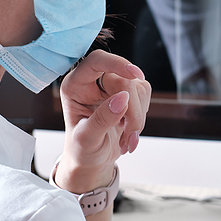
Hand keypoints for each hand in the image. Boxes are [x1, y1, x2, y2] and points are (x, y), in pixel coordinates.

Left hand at [54, 50, 150, 192]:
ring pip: (138, 88)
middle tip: (130, 135)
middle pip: (124, 79)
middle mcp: (93, 81)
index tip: (134, 75)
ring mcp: (112, 86)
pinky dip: (141, 118)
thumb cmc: (82, 149)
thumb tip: (122, 98)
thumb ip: (102, 119)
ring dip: (137, 117)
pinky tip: (129, 132)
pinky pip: (144, 96)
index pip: (96, 61)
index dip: (116, 63)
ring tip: (126, 138)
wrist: (93, 159)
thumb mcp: (87, 139)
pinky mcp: (127, 93)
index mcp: (75, 86)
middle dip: (132, 110)